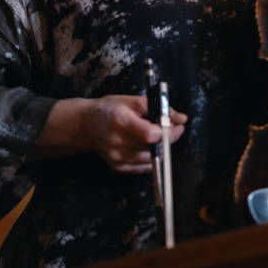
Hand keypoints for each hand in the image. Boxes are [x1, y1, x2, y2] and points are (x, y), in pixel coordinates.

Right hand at [57, 95, 186, 172]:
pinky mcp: (118, 167)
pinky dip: (152, 156)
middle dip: (169, 138)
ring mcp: (117, 157)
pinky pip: (144, 167)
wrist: (85, 126)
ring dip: (161, 147)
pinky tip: (149, 146)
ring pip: (152, 159)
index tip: (176, 125)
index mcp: (120, 121)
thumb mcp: (133, 100)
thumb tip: (182, 118)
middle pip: (154, 148)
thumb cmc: (109, 110)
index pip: (150, 134)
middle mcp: (117, 142)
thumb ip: (160, 108)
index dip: (168, 131)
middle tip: (172, 128)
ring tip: (158, 135)